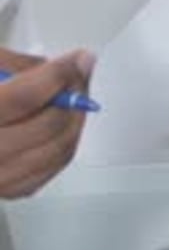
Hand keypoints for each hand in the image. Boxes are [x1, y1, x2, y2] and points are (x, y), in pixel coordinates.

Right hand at [0, 47, 94, 197]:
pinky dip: (62, 145)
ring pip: (54, 153)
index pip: (22, 98)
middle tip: (80, 72)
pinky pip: (46, 172)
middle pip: (45, 128)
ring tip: (75, 95)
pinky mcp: (2, 191)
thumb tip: (54, 66)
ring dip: (74, 120)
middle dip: (73, 95)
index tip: (79, 58)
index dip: (57, 74)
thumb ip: (12, 62)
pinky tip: (60, 124)